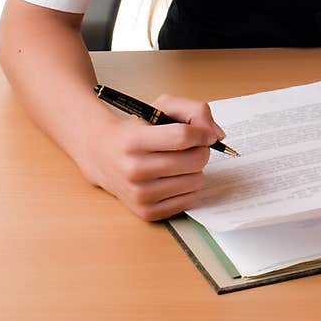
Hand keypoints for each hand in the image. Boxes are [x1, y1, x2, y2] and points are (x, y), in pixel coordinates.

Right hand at [82, 93, 224, 220]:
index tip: (206, 133)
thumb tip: (217, 135)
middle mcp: (134, 170)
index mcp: (135, 140)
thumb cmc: (137, 129)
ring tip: (181, 162)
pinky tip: (176, 178)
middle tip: (192, 147)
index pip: (182, 137)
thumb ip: (194, 110)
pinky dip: (189, 187)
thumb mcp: (161, 108)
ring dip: (195, 169)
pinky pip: (189, 200)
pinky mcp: (147, 212)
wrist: (103, 156)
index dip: (202, 133)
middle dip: (201, 150)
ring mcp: (140, 195)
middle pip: (193, 161)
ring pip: (195, 181)